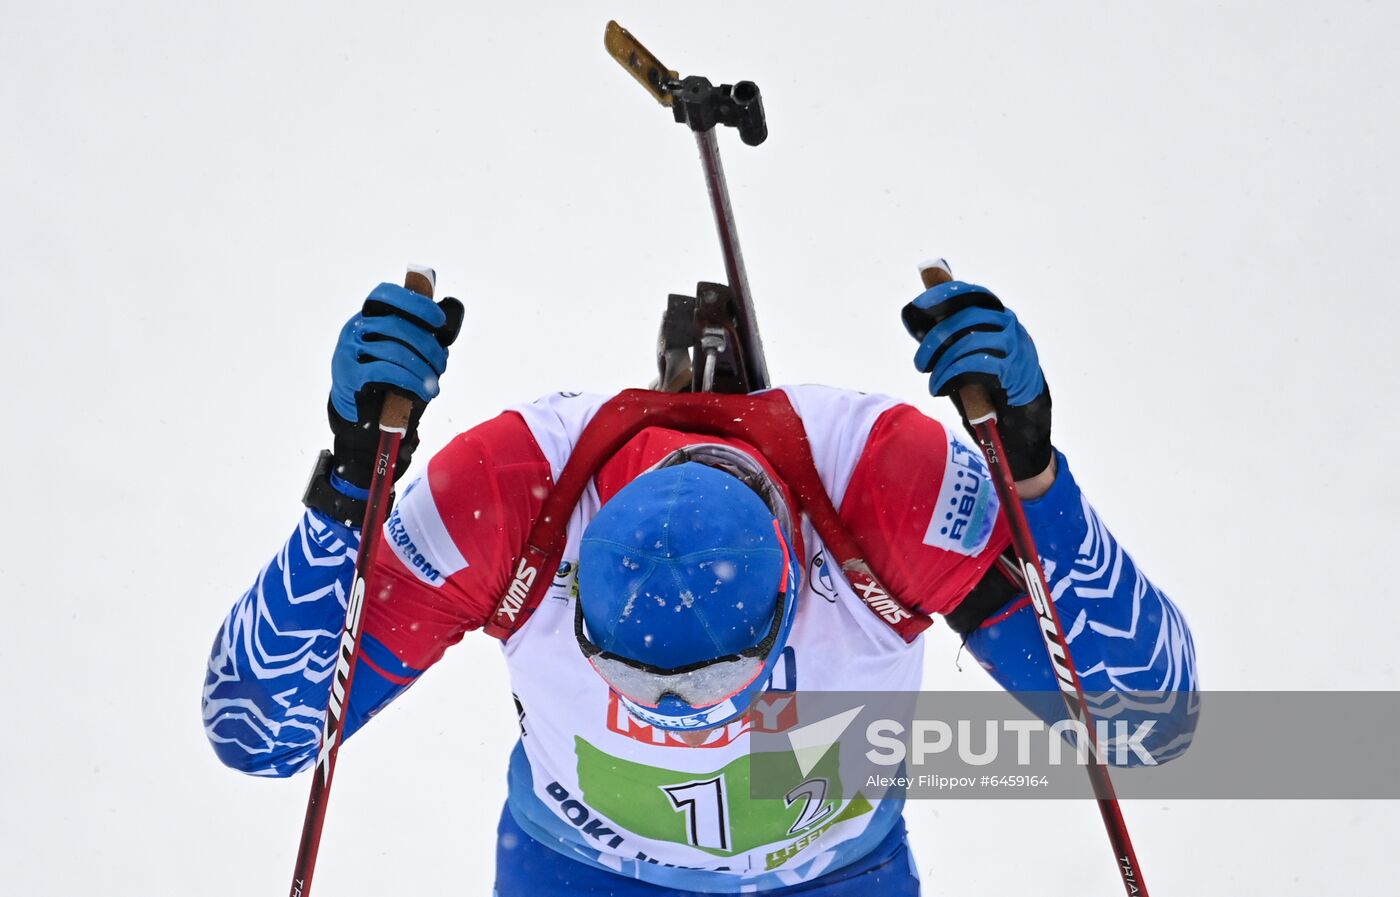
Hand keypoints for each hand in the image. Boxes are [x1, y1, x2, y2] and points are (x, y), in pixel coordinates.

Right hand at [328, 282, 464, 487]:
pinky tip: (423, 392)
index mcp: (368, 317)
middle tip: (442, 365)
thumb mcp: (402, 353)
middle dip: (429, 347)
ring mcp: (347, 350)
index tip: (439, 320)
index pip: (386, 294)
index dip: (416, 303)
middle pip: (398, 326)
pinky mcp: (348, 374)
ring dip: (423, 370)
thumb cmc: (386, 381)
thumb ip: (420, 335)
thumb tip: (451, 316)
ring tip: (434, 386)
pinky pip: (385, 371)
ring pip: (395, 351)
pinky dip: (411, 382)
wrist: (358, 416)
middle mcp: (354, 328)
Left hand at [901, 280, 1052, 481]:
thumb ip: (953, 339)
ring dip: (942, 364)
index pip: (973, 294)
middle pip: (966, 318)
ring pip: (969, 342)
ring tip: (932, 382)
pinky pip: (975, 365)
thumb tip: (917, 324)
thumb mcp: (971, 357)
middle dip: (935, 339)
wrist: (1025, 421)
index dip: (945, 295)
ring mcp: (1015, 346)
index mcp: (999, 317)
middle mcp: (1010, 326)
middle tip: (920, 363)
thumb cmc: (991, 387)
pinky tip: (940, 388)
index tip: (919, 305)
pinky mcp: (1015, 370)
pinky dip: (951, 376)